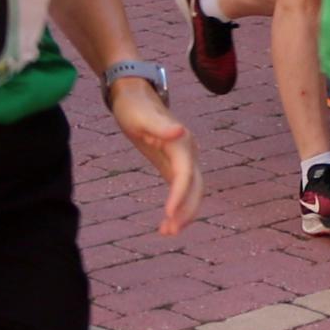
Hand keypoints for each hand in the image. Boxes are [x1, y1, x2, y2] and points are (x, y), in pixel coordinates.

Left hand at [107, 72, 199, 234]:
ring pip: (192, 191)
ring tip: (167, 233)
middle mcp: (189, 152)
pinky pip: (182, 190)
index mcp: (182, 142)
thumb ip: (160, 127)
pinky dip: (178, 207)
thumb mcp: (140, 116)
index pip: (185, 174)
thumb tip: (179, 132)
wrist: (135, 96)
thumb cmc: (134, 106)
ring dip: (184, 213)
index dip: (180, 196)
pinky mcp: (175, 165)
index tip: (169, 214)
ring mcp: (184, 159)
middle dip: (186, 211)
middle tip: (169, 232)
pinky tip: (167, 223)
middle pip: (195, 187)